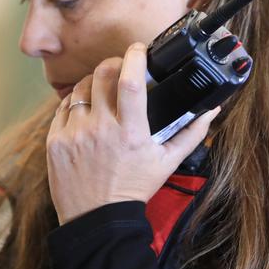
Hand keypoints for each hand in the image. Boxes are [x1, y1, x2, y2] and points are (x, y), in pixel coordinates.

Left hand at [46, 42, 219, 224]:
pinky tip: (85, 113)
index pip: (130, 81)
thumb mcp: (168, 162)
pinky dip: (75, 104)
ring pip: (80, 88)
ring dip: (92, 83)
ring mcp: (75, 134)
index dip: (135, 57)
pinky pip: (63, 108)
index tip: (139, 48)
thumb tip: (212, 110)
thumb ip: (191, 133)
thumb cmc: (134, 189)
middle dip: (114, 64)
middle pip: (103, 74)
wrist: (97, 220)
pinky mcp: (56, 141)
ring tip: (102, 91)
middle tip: (120, 68)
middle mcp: (101, 129)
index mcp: (131, 132)